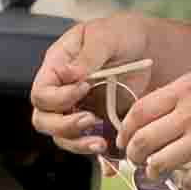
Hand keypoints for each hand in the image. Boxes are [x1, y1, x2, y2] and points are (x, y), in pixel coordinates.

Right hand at [26, 10, 170, 147]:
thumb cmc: (121, 35)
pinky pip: (86, 143)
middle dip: (64, 125)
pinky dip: (95, 154)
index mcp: (56, 67)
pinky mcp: (95, 123)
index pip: (42, 92)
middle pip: (44, 120)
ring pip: (62, 137)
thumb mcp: (105, 36)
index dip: (59, 96)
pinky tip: (110, 153)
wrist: (148, 49)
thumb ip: (88, 55)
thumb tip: (69, 75)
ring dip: (78, 143)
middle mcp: (61, 92)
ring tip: (101, 143)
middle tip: (90, 120)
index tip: (85, 87)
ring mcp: (77, 110)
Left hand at [108, 61, 190, 189]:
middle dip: (134, 156)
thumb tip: (165, 111)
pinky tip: (189, 183)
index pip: (140, 111)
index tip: (125, 139)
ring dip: (154, 172)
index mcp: (186, 88)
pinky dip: (186, 185)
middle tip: (137, 161)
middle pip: (144, 140)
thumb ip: (187, 93)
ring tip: (157, 174)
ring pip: (161, 163)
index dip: (126, 130)